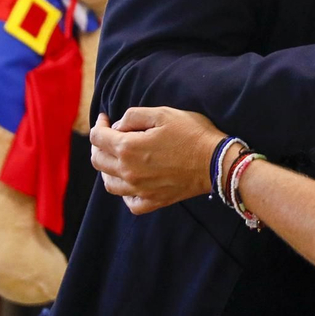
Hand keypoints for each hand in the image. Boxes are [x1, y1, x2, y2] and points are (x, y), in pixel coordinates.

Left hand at [91, 108, 224, 214]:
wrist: (216, 162)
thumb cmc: (192, 133)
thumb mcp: (162, 113)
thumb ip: (133, 116)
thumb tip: (117, 127)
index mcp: (128, 148)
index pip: (97, 137)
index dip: (99, 125)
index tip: (106, 119)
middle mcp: (128, 172)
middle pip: (98, 160)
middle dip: (99, 145)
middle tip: (109, 135)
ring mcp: (139, 190)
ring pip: (109, 183)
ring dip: (107, 168)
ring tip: (117, 157)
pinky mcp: (153, 201)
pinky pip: (129, 202)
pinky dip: (124, 192)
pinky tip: (131, 182)